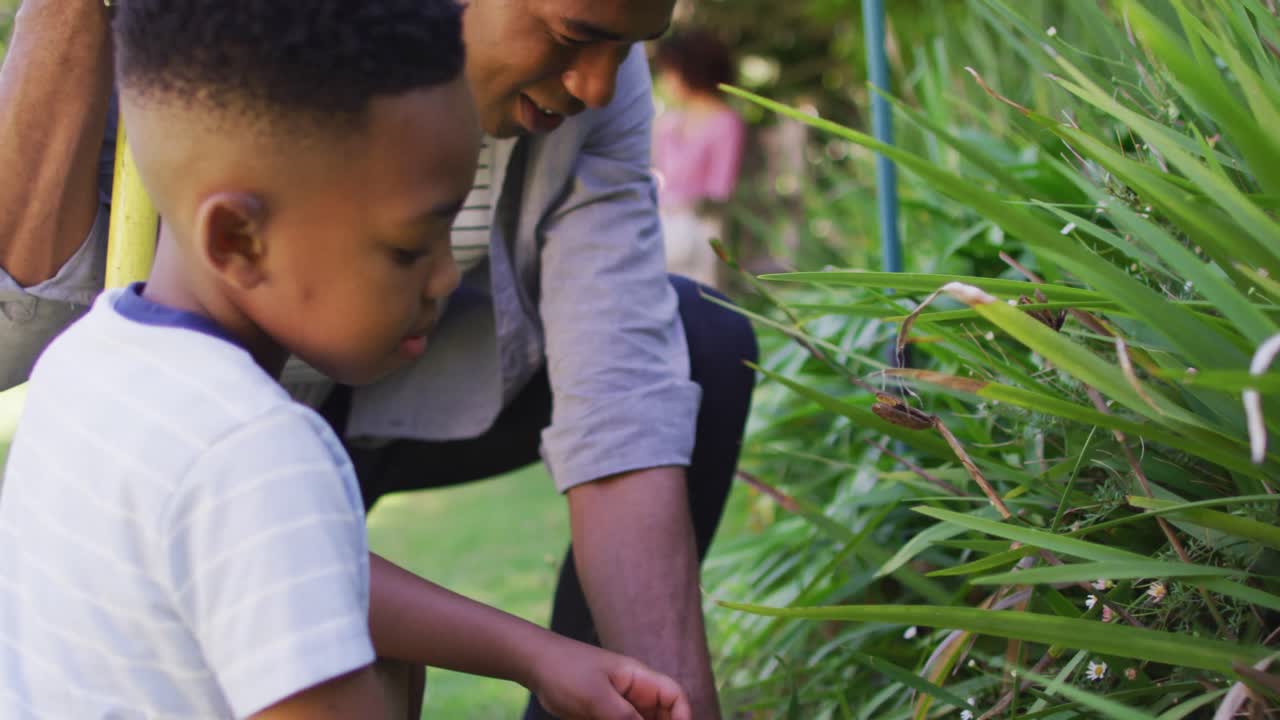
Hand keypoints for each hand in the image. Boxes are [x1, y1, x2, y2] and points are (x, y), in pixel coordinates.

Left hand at [528, 637, 691, 719]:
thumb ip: (624, 718)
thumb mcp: (596, 697)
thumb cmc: (566, 671)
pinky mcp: (604, 716)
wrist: (535, 666)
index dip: (683, 717)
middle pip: (662, 716)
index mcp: (639, 679)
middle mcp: (634, 693)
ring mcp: (619, 706)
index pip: (674, 696)